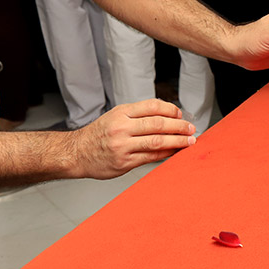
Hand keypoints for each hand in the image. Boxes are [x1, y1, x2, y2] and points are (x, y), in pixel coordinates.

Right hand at [71, 99, 195, 178]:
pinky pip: (151, 157)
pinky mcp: (124, 162)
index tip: (181, 115)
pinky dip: (166, 154)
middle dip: (179, 127)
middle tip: (191, 129)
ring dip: (177, 141)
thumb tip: (167, 116)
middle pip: (158, 124)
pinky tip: (175, 152)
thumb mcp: (115, 116)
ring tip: (189, 142)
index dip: (171, 109)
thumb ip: (138, 115)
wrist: (76, 153)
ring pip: (157, 141)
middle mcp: (122, 128)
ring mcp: (123, 146)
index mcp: (121, 113)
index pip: (152, 106)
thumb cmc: (98, 134)